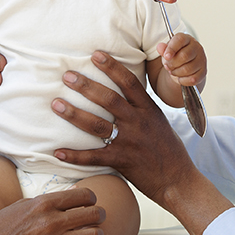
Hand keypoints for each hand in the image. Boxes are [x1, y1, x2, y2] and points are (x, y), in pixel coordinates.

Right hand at [0, 188, 105, 234]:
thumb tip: (69, 194)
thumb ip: (46, 201)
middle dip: (99, 216)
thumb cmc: (0, 228)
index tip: (90, 204)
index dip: (92, 199)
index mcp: (43, 203)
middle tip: (97, 220)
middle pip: (93, 214)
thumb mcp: (21, 206)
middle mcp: (51, 221)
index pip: (84, 195)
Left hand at [52, 51, 195, 205]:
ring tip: (56, 104)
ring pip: (97, 125)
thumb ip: (141, 106)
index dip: (111, 67)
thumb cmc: (169, 149)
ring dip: (74, 114)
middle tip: (67, 76)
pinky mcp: (121, 161)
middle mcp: (137, 122)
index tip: (95, 54)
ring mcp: (128, 142)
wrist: (178, 179)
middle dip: (86, 86)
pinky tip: (58, 152)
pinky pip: (93, 157)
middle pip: (108, 99)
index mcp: (148, 109)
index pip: (128, 82)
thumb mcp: (159, 120)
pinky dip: (74, 155)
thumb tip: (124, 89)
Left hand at [158, 32, 206, 87]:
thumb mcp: (167, 51)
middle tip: (167, 66)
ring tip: (173, 71)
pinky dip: (183, 80)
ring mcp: (202, 60)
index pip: (180, 40)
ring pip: (188, 69)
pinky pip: (192, 79)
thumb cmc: (176, 56)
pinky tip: (180, 77)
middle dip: (172, 63)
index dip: (172, 48)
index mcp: (186, 39)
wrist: (184, 66)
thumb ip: (163, 49)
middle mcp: (196, 47)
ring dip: (177, 73)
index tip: (166, 56)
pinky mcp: (203, 72)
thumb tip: (160, 47)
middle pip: (184, 56)